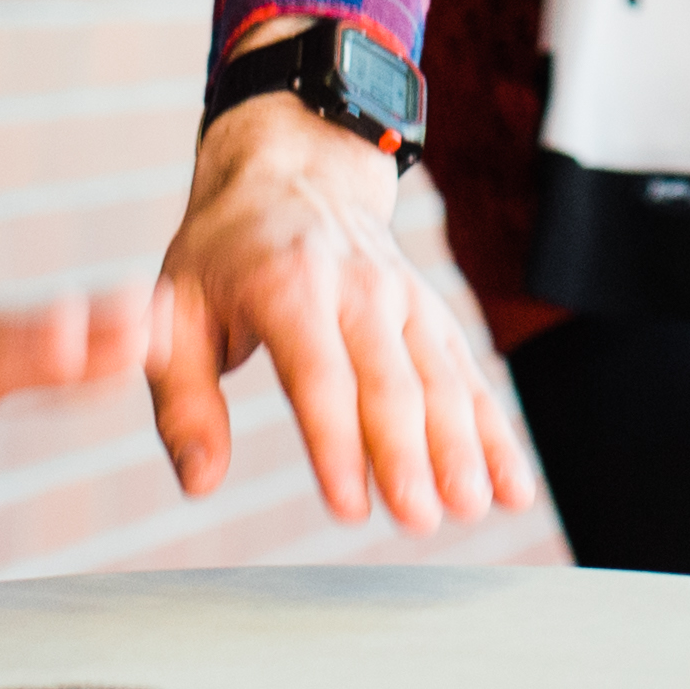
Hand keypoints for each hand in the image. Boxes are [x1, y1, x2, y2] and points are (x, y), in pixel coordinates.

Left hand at [149, 75, 533, 529]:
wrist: (295, 169)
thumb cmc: (225, 253)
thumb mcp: (177, 309)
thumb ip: (183, 401)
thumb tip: (200, 481)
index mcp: (288, 285)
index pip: (319, 374)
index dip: (337, 442)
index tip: (350, 506)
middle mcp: (358, 288)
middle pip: (391, 381)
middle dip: (410, 455)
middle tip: (420, 520)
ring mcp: (404, 297)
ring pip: (441, 378)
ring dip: (462, 446)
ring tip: (471, 506)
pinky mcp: (431, 312)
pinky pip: (468, 374)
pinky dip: (495, 431)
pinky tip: (512, 484)